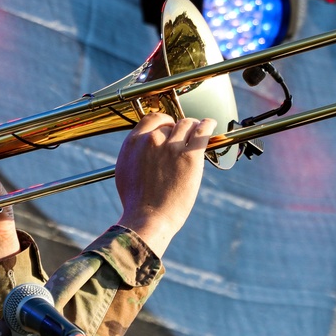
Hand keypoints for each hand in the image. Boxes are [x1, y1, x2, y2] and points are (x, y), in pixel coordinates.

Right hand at [114, 114, 214, 256]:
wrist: (148, 217)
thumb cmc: (136, 201)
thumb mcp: (125, 171)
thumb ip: (134, 153)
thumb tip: (143, 145)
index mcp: (134, 142)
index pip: (152, 119)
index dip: (164, 121)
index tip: (170, 126)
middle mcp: (152, 140)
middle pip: (172, 124)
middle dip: (179, 130)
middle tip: (186, 138)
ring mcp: (171, 147)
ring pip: (187, 125)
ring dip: (194, 127)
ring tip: (200, 130)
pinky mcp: (189, 156)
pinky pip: (202, 131)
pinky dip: (208, 125)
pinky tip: (211, 125)